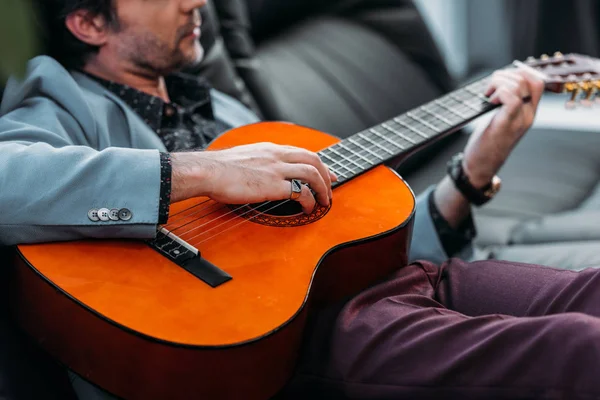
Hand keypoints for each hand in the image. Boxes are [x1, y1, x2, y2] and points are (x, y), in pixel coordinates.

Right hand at [170, 143, 336, 212]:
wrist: (206, 171)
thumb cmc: (216, 169)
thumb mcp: (242, 158)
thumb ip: (256, 163)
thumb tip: (259, 174)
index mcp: (269, 149)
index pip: (301, 152)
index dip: (318, 163)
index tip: (326, 172)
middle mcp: (276, 155)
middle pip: (313, 160)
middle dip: (327, 175)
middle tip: (332, 187)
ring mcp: (276, 169)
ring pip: (312, 174)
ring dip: (323, 189)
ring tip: (325, 202)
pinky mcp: (273, 185)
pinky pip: (301, 193)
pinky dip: (310, 202)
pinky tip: (308, 209)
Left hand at [462, 69, 544, 186]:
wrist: (481, 166)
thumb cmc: (487, 142)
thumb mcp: (500, 119)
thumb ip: (504, 103)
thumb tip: (498, 82)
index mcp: (528, 112)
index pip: (538, 82)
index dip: (520, 71)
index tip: (503, 77)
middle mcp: (528, 115)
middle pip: (529, 79)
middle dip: (506, 75)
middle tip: (490, 86)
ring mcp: (519, 120)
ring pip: (519, 86)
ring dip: (499, 82)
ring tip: (488, 94)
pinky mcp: (506, 125)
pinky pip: (511, 99)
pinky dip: (499, 93)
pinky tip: (488, 100)